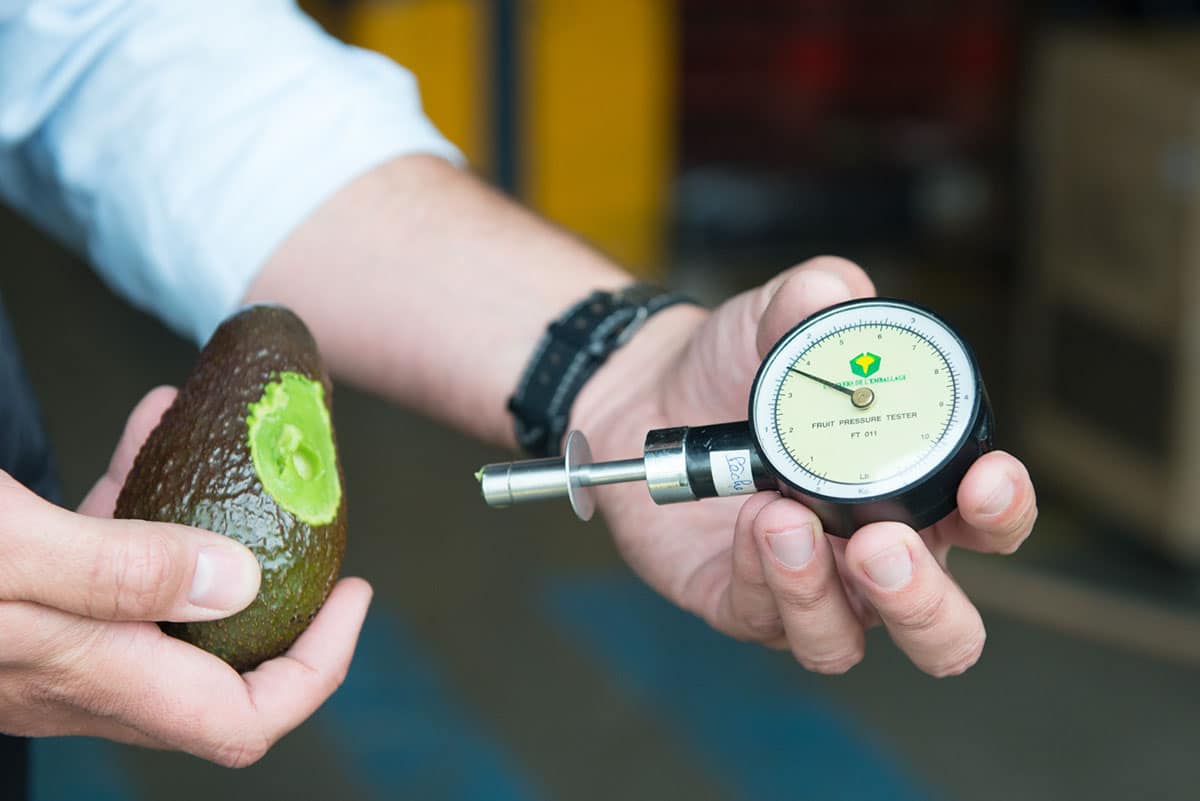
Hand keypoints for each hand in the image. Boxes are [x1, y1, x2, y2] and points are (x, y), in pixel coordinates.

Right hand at [0, 387, 371, 764]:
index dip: (317, 670)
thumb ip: (119, 573)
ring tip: (243, 449)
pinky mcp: (23, 587)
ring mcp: (51, 631)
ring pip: (167, 592)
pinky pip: (106, 547)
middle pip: (222, 661)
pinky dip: (140, 491)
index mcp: (91, 675)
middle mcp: (81, 668)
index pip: (243, 721)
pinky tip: (149, 421)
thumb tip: (236, 582)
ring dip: (212, 524)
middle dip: (283, 595)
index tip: (354, 594)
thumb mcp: (5, 550)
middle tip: (317, 525)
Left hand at [573, 257, 1036, 675]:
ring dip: (819, 592)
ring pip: (844, 641)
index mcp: (914, 489)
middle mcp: (873, 554)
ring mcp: (811, 587)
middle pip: (940, 628)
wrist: (650, 389)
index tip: (986, 479)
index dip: (1004, 512)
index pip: (989, 523)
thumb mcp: (775, 315)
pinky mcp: (743, 603)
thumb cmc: (736, 361)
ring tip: (785, 518)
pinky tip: (748, 518)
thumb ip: (813, 296)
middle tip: (882, 545)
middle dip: (924, 602)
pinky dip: (760, 576)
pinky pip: (764, 619)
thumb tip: (834, 296)